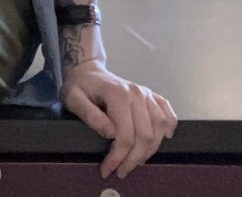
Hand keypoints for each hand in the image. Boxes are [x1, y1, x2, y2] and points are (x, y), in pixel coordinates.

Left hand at [61, 59, 176, 179]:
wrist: (88, 71)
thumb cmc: (79, 86)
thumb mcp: (73, 98)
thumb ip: (88, 114)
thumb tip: (109, 133)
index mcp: (117, 94)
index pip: (125, 134)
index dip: (118, 156)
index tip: (108, 169)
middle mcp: (136, 93)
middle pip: (145, 135)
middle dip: (134, 159)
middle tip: (121, 171)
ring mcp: (146, 93)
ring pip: (160, 128)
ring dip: (150, 150)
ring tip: (135, 160)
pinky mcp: (151, 96)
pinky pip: (168, 113)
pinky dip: (169, 128)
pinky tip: (162, 139)